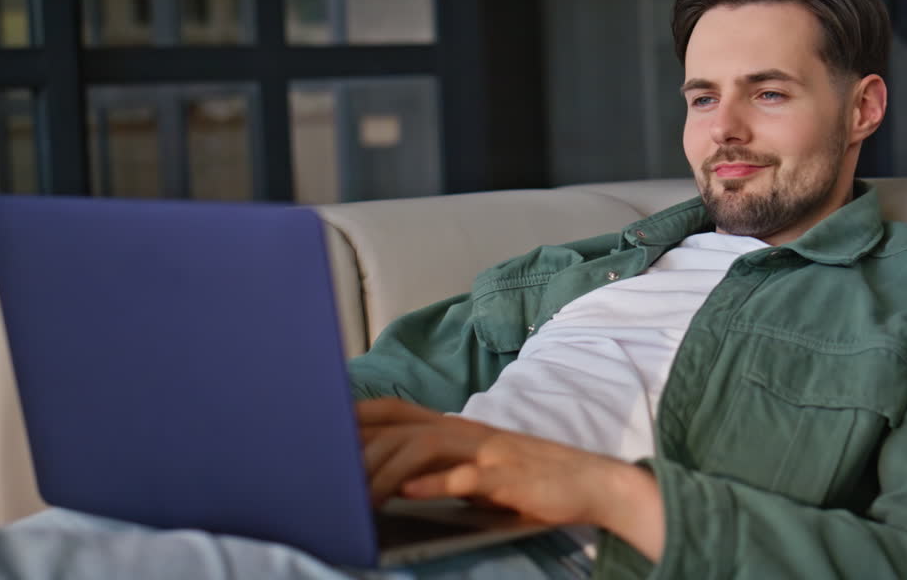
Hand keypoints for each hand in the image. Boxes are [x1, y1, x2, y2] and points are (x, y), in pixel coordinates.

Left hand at [357, 397, 664, 558]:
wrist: (589, 483)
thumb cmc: (528, 479)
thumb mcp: (477, 465)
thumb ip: (437, 465)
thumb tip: (389, 480)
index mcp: (456, 427)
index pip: (396, 410)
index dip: (356, 414)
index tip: (318, 427)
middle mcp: (466, 431)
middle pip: (400, 428)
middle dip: (360, 450)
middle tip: (327, 479)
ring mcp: (485, 451)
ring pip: (423, 447)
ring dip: (386, 471)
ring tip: (358, 497)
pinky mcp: (504, 477)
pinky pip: (464, 477)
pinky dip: (434, 485)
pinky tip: (408, 495)